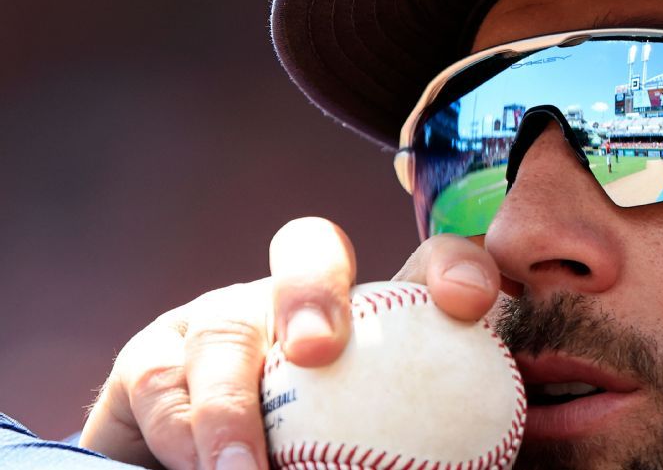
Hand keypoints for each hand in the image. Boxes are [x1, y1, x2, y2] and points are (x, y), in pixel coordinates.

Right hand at [80, 217, 500, 469]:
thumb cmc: (342, 462)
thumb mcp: (393, 452)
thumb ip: (441, 450)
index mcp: (376, 316)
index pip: (424, 267)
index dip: (453, 268)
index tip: (473, 304)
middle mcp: (295, 302)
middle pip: (307, 252)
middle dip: (313, 288)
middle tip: (319, 351)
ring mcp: (221, 323)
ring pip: (223, 332)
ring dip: (230, 404)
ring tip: (246, 469)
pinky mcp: (151, 361)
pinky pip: (160, 387)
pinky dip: (187, 436)